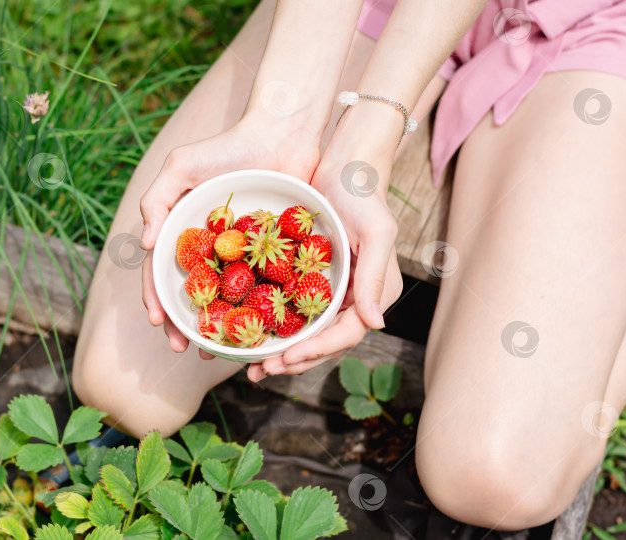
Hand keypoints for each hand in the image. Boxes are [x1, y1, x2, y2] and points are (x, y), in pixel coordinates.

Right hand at [140, 119, 319, 353]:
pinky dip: (255, 310)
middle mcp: (209, 248)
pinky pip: (261, 286)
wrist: (282, 135)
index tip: (159, 322)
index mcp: (183, 231)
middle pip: (191, 293)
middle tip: (186, 348)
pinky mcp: (271, 254)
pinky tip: (256, 331)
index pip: (161, 271)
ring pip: (224, 298)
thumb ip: (158, 199)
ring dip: (217, 325)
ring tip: (217, 351)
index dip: (156, 298)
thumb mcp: (183, 165)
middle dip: (184, 323)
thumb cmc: (229, 147)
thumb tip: (143, 245)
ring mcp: (240, 253)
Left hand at [247, 145, 402, 380]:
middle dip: (293, 360)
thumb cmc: (363, 195)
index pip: (345, 334)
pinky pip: (293, 309)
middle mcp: (355, 299)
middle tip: (261, 372)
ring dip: (281, 351)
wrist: (344, 166)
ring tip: (252, 366)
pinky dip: (274, 325)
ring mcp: (333, 291)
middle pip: (323, 341)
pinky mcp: (311, 279)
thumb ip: (376, 277)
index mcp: (375, 294)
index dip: (316, 350)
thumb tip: (376, 324)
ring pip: (306, 332)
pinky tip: (249, 332)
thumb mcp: (376, 232)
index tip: (286, 359)